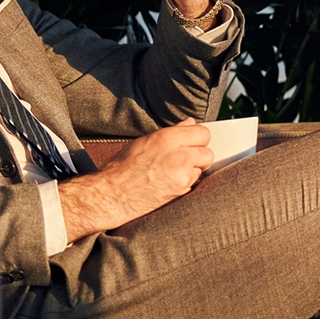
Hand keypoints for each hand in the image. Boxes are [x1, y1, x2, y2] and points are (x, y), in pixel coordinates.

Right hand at [57, 122, 212, 237]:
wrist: (111, 195)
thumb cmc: (122, 168)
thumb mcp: (144, 142)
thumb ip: (171, 133)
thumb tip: (190, 123)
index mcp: (166, 138)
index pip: (202, 133)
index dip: (198, 139)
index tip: (193, 144)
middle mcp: (177, 154)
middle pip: (208, 152)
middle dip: (200, 156)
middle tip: (186, 161)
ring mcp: (181, 174)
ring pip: (202, 170)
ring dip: (193, 172)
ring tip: (172, 174)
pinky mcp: (181, 191)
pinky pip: (193, 185)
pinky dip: (185, 185)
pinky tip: (169, 184)